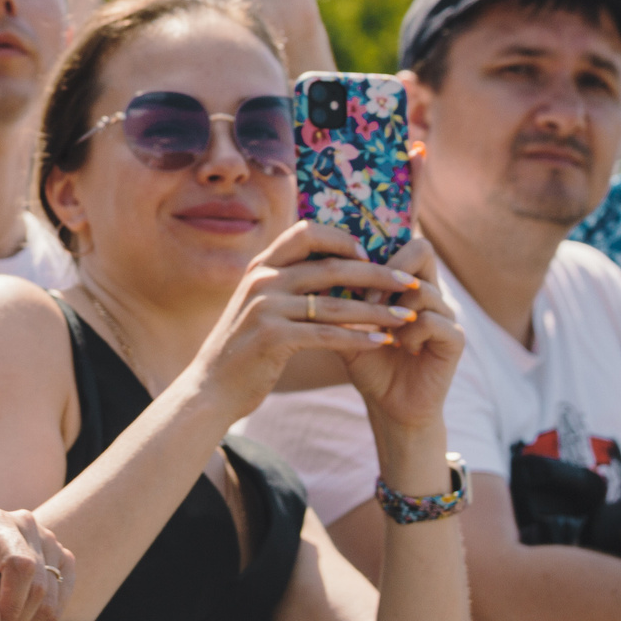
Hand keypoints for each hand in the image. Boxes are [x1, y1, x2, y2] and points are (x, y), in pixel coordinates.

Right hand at [177, 221, 423, 419]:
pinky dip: (359, 338)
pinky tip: (383, 342)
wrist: (211, 387)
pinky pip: (327, 335)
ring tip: (407, 317)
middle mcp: (262, 280)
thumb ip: (286, 283)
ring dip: (377, 310)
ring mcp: (265, 307)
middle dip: (377, 273)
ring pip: (335, 303)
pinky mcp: (272, 338)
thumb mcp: (259, 305)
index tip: (371, 254)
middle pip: (331, 266)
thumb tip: (331, 267)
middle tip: (409, 283)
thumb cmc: (244, 346)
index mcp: (260, 266)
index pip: (307, 233)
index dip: (343, 239)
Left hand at [338, 237, 463, 433]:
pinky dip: (411, 333)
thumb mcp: (343, 322)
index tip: (349, 273)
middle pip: (422, 250)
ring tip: (382, 331)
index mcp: (406, 282)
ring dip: (394, 309)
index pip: (403, 241)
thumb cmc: (364, 358)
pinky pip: (434, 321)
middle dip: (388, 270)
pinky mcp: (455, 340)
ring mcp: (446, 314)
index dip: (376, 251)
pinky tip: (401, 347)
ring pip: (423, 289)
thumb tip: (306, 261)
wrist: (387, 403)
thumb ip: (334, 292)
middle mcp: (431, 291)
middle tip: (365, 299)